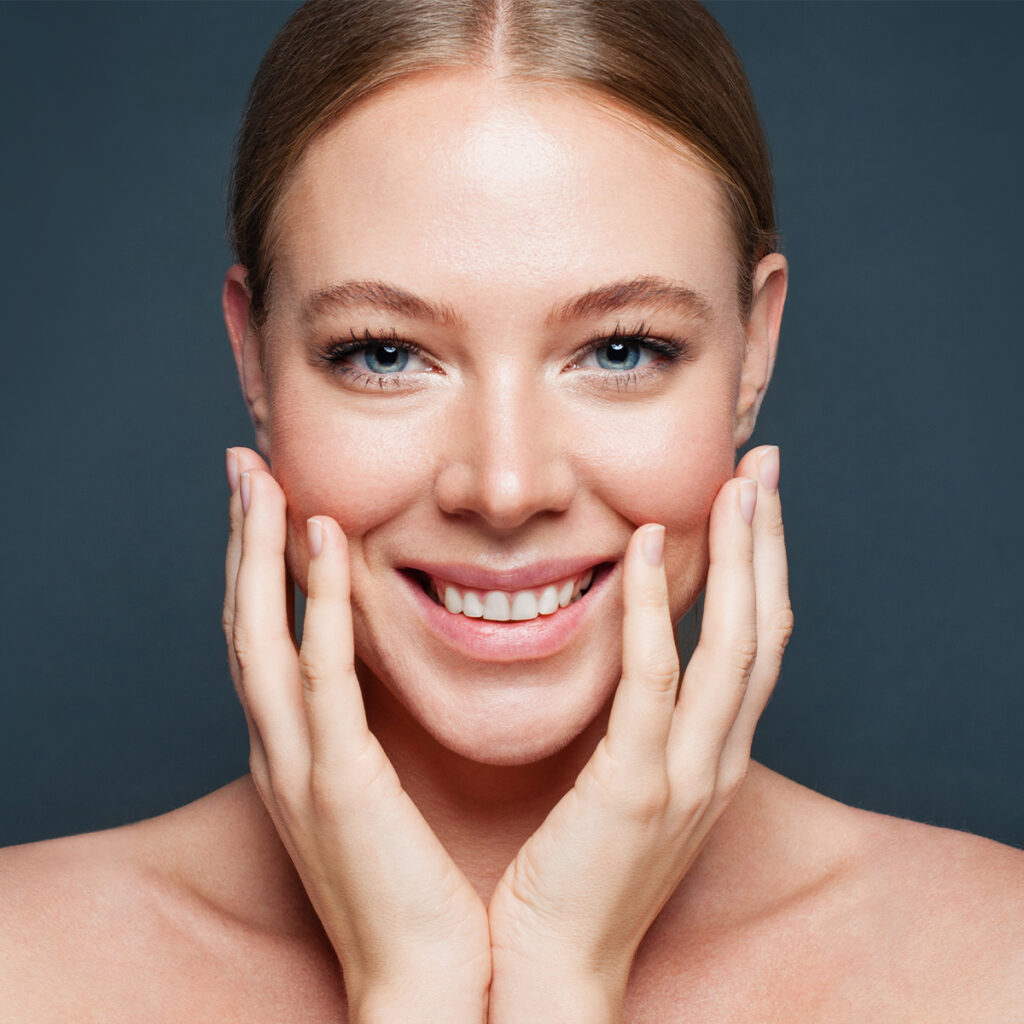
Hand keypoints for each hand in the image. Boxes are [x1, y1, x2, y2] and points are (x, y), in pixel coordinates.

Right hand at [222, 447, 490, 1023]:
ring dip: (258, 554)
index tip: (269, 502)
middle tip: (244, 466)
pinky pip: (319, 680)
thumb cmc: (411, 890)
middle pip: (245, 623)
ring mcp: (301, 767)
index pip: (265, 641)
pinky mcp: (339, 784)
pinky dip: (313, 607)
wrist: (425, 983)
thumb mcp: (377, 798)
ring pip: (262, 638)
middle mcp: (282, 752)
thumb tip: (385, 681)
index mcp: (297, 754)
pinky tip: (320, 545)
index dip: (259, 568)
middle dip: (240, 543)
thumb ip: (370, 737)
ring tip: (262, 480)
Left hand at [486, 445, 791, 1021]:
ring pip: (735, 646)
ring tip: (737, 482)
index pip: (756, 646)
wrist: (551, 969)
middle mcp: (719, 762)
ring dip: (740, 557)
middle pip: (765, 630)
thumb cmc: (576, 874)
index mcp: (713, 760)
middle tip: (765, 464)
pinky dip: (655, 608)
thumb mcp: (627, 790)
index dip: (762, 569)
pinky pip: (654, 681)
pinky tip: (645, 548)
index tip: (750, 503)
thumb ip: (639, 727)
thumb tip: (627, 660)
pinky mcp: (637, 789)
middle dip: (769, 543)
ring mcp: (687, 776)